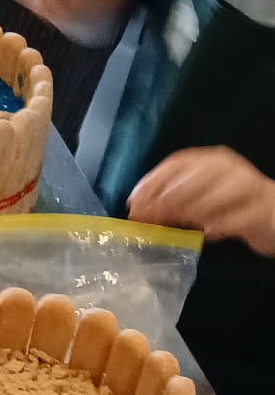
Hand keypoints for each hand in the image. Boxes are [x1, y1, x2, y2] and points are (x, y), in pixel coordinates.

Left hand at [128, 147, 274, 253]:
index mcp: (211, 160)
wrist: (273, 215)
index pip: (177, 163)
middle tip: (146, 221)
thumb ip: (171, 201)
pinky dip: (218, 226)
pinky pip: (235, 219)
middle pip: (191, 180)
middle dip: (163, 201)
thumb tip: (137, 211)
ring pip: (212, 197)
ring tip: (169, 228)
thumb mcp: (197, 198)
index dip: (152, 181)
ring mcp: (246, 187)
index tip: (133, 202)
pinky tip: (206, 235)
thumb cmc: (229, 207)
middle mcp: (228, 168)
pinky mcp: (259, 211)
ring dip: (186, 214)